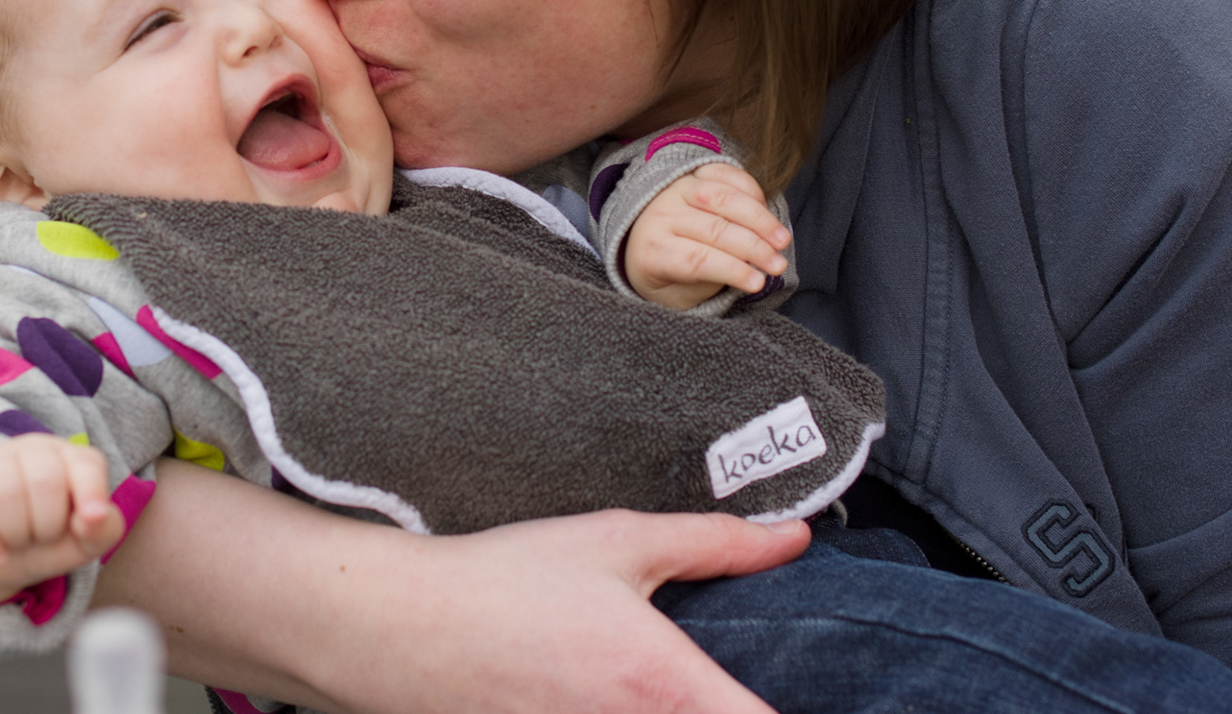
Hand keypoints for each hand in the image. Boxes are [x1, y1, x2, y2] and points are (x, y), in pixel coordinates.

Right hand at [0, 434, 126, 605]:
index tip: (88, 521)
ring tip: (15, 541)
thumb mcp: (82, 544)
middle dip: (45, 526)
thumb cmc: (45, 543)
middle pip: (44, 481)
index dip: (91, 492)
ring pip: (3, 492)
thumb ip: (103, 530)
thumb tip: (95, 516)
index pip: (86, 464)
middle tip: (39, 537)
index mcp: (71, 458)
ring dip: (14, 535)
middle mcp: (32, 449)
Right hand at [93, 462, 804, 713]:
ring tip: (675, 682)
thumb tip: (792, 535)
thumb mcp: (613, 543)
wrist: (397, 627)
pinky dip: (636, 713)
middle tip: (732, 677)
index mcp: (667, 687)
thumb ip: (714, 543)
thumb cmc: (503, 579)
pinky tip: (608, 689)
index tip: (834, 693)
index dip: (800, 708)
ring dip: (689, 709)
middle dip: (734, 705)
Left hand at [623, 163, 789, 308]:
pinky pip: (725, 174)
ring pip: (722, 198)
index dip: (731, 271)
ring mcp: (676, 189)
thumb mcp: (680, 292)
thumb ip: (712, 281)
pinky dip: (751, 191)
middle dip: (753, 248)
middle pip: (714, 229)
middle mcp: (659, 215)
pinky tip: (767, 212)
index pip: (695, 259)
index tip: (760, 283)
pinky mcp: (691, 173)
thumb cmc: (670, 274)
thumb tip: (754, 273)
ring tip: (782, 240)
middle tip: (778, 265)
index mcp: (651, 251)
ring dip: (759, 219)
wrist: (645, 238)